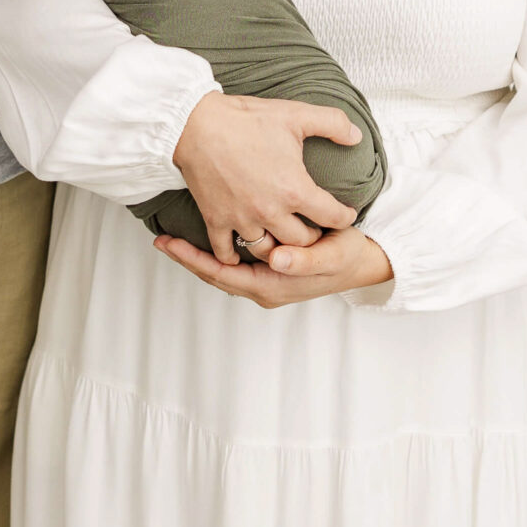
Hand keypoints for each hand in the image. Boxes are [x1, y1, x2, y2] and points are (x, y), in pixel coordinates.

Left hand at [154, 225, 393, 306]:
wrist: (365, 264)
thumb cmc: (348, 257)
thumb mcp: (331, 256)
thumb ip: (305, 261)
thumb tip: (276, 260)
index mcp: (272, 286)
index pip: (220, 273)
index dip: (192, 258)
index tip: (168, 243)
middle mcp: (264, 288)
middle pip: (215, 274)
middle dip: (188, 257)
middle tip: (161, 239)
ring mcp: (266, 282)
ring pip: (222, 270)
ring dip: (198, 256)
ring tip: (174, 238)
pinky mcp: (270, 272)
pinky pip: (234, 265)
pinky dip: (216, 253)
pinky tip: (206, 237)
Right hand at [172, 92, 362, 262]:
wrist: (195, 124)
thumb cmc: (246, 118)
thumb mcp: (296, 114)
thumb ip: (333, 124)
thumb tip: (357, 136)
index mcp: (295, 190)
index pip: (332, 217)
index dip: (344, 217)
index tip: (345, 215)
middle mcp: (270, 211)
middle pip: (302, 242)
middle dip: (313, 238)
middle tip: (316, 230)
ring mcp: (241, 218)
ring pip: (267, 251)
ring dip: (277, 249)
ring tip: (283, 241)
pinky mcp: (216, 219)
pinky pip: (226, 250)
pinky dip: (234, 255)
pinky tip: (239, 252)